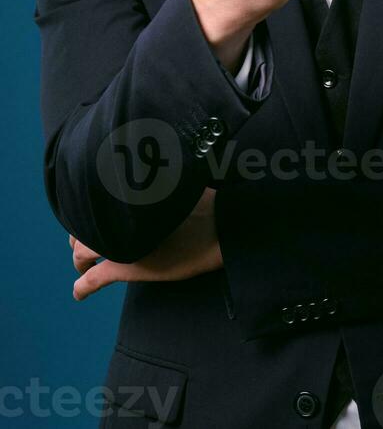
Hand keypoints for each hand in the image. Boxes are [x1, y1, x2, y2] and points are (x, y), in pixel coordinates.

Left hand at [70, 187, 221, 300]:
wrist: (217, 224)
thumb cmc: (202, 202)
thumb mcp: (172, 184)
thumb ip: (151, 185)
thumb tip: (146, 177)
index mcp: (126, 195)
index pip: (93, 201)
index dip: (88, 210)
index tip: (92, 216)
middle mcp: (117, 216)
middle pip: (84, 225)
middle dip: (80, 236)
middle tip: (84, 245)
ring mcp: (119, 242)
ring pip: (83, 252)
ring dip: (80, 259)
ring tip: (83, 267)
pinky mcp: (127, 267)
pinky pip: (94, 278)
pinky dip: (83, 287)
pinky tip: (78, 292)